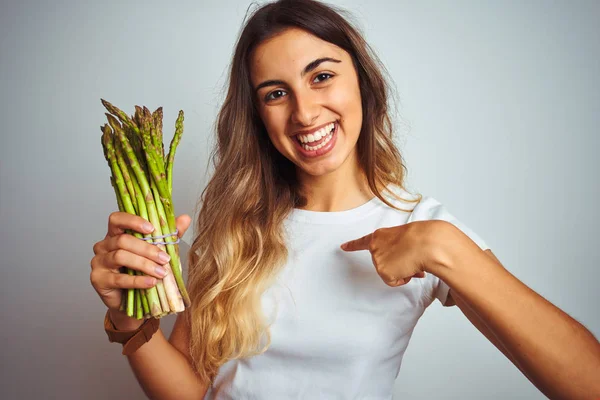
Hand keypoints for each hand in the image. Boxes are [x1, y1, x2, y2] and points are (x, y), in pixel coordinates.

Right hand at [90, 212, 191, 327]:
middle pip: (123, 240)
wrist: (133, 302)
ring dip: (144, 264)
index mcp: (115, 234)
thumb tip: (185, 218)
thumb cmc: (142, 272)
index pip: (117, 219)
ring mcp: (98, 262)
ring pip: (120, 257)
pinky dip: (138, 281)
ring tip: (161, 272)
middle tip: (165, 259)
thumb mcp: (157, 252)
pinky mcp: (98, 280)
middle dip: (147, 249)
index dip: (132, 221)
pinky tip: (151, 283)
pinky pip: (119, 278)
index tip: (151, 228)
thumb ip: (169, 235)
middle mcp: (103, 246)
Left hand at [340, 221, 443, 286]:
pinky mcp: (383, 272)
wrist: (426, 243)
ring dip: (402, 270)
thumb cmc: (421, 238)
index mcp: (379, 236)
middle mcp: (374, 247)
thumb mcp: (404, 238)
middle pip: (383, 263)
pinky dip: (404, 278)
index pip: (362, 241)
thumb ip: (398, 249)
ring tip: (412, 260)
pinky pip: (394, 281)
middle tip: (409, 257)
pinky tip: (409, 268)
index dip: (352, 245)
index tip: (342, 247)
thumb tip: (407, 265)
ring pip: (390, 273)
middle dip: (397, 264)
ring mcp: (377, 260)